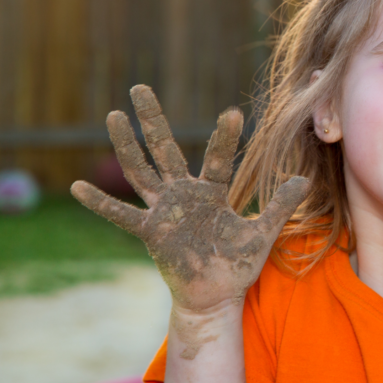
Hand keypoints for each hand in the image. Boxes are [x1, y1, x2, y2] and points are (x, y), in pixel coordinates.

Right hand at [71, 85, 309, 312]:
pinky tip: (77, 186)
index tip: (233, 112)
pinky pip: (121, 216)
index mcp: (212, 191)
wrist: (216, 296)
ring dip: (126, 145)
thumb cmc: (238, 264)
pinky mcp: (151, 233)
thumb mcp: (262, 234)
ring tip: (114, 115)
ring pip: (140, 171)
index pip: (218, 158)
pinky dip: (99, 203)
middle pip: (164, 149)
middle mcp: (184, 194)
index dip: (224, 137)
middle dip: (153, 119)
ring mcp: (164, 211)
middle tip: (140, 87)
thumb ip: (281, 206)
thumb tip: (305, 180)